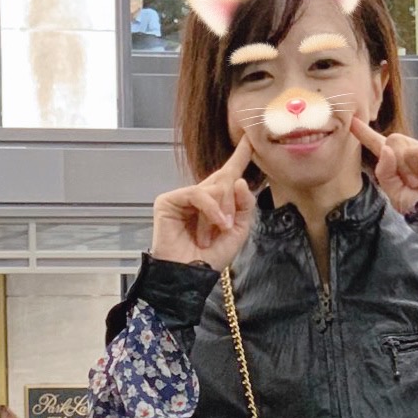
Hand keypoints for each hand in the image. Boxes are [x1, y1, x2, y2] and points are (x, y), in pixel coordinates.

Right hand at [149, 132, 257, 269]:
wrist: (189, 276)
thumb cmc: (210, 259)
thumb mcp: (237, 231)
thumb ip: (244, 206)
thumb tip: (239, 180)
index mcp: (214, 202)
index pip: (228, 174)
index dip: (239, 157)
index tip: (249, 140)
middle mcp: (198, 196)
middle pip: (226, 179)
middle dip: (232, 200)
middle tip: (226, 225)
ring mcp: (182, 197)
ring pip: (214, 186)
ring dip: (222, 210)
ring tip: (219, 230)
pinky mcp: (168, 200)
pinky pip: (199, 193)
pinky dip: (211, 209)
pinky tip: (216, 224)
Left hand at [349, 114, 417, 214]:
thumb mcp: (399, 197)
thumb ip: (386, 174)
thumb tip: (386, 148)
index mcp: (406, 167)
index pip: (382, 147)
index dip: (367, 135)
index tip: (352, 123)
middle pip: (393, 142)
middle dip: (397, 166)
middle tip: (414, 185)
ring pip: (407, 145)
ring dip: (412, 170)